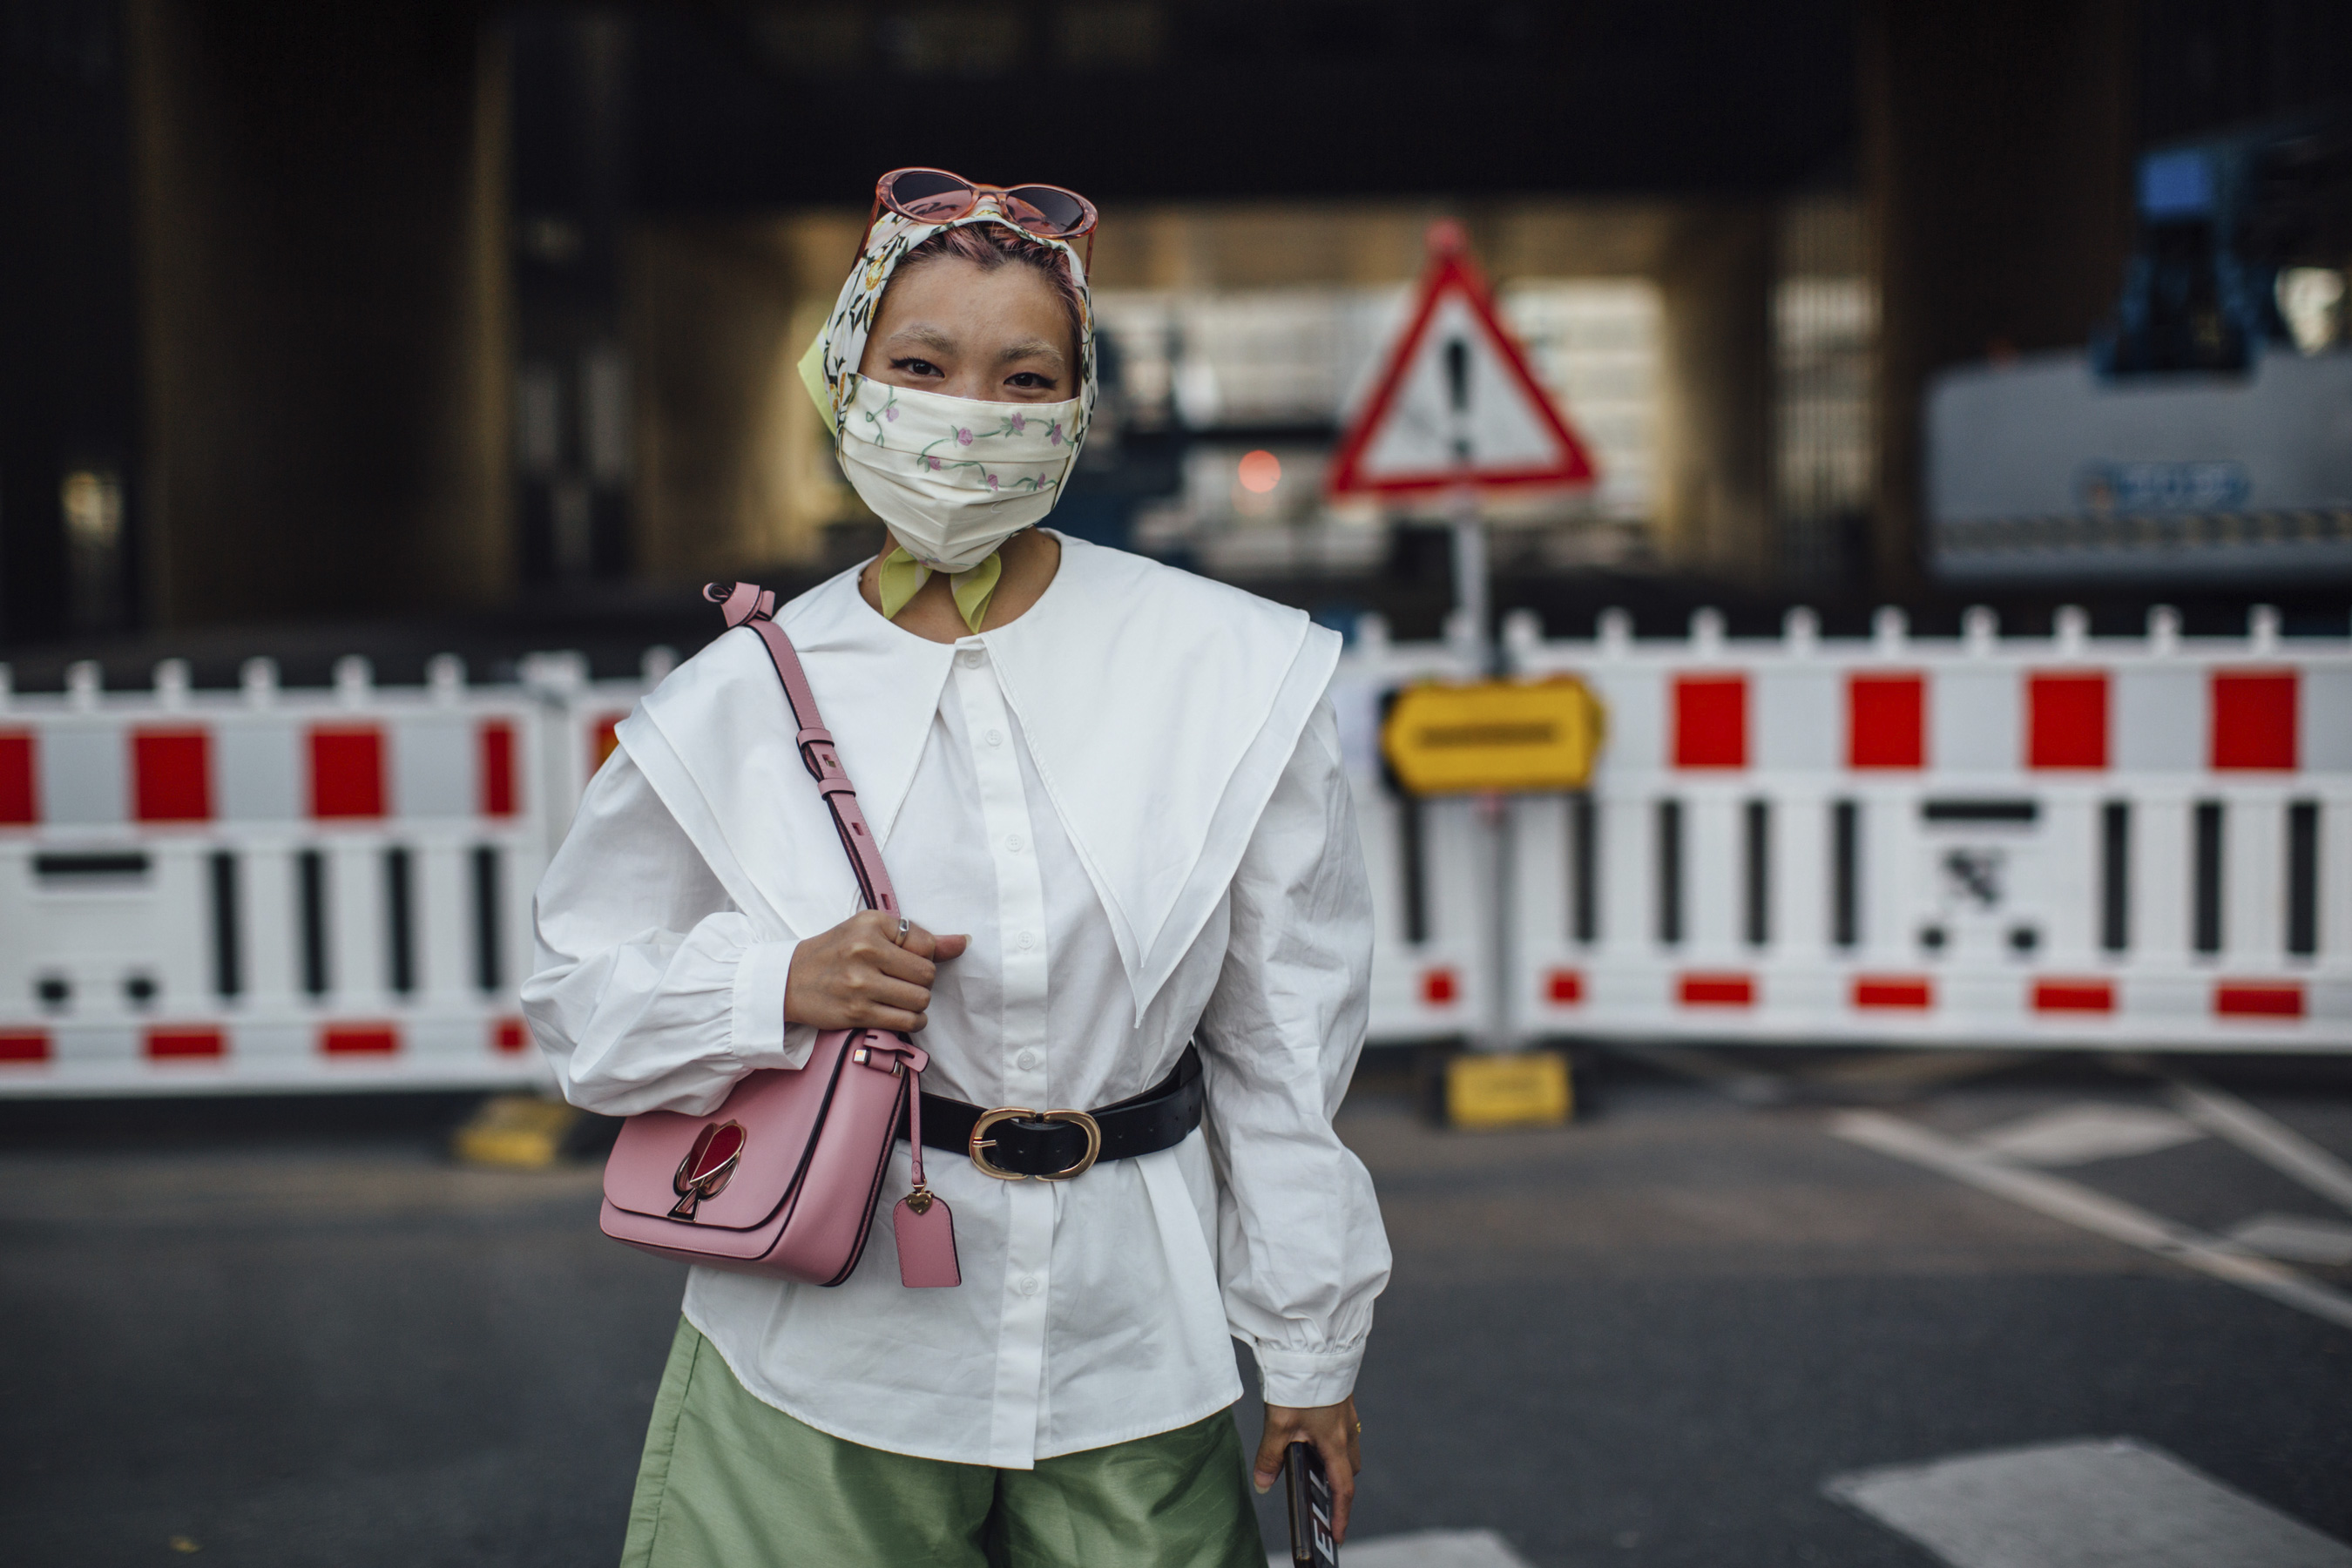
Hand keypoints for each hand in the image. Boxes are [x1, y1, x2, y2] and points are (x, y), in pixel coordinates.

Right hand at [783, 911, 966, 1033]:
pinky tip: (899, 1013)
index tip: (907, 961)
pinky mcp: (858, 1012)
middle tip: (903, 982)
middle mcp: (866, 950)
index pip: (927, 944)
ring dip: (917, 1004)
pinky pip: (906, 1021)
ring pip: (920, 1000)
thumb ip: (919, 938)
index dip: (925, 956)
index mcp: (871, 924)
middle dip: (922, 982)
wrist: (789, 980)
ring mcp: (861, 983)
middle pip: (927, 974)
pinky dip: (911, 1021)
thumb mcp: (871, 932)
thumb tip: (963, 942)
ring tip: (901, 998)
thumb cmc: (835, 953)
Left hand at [1252, 1397, 1360, 1543]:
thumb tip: (1263, 1484)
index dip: (1340, 1514)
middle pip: (1348, 1468)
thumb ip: (1270, 1457)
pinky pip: (1341, 1429)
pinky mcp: (1341, 1399)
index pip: (1343, 1488)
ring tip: (1309, 1463)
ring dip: (1334, 1460)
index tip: (1337, 1535)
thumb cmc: (1299, 1384)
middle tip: (1320, 1498)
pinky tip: (1308, 1431)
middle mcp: (1346, 1430)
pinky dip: (1330, 1440)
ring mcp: (1346, 1414)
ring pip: (1346, 1447)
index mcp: (1334, 1442)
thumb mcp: (1278, 1424)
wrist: (1313, 1345)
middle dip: (1338, 1485)